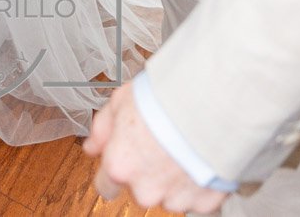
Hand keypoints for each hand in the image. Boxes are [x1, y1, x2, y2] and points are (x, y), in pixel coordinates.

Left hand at [84, 82, 225, 211]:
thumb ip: (102, 129)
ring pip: (169, 194)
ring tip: (183, 145)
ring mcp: (176, 199)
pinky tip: (199, 156)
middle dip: (147, 171)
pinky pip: (196, 196)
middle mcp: (146, 190)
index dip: (114, 169)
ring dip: (173, 176)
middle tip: (160, 141)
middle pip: (140, 188)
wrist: (209, 102)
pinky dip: (198, 181)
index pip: (105, 186)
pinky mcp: (205, 201)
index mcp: (121, 167)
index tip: (122, 159)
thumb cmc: (165, 98)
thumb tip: (91, 146)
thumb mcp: (121, 101)